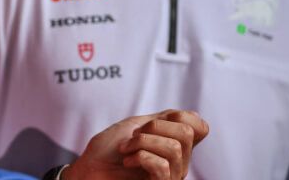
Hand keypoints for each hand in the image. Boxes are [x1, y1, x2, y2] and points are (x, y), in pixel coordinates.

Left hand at [62, 110, 208, 179]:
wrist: (87, 170)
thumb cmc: (107, 150)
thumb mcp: (136, 126)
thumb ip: (163, 120)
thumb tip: (192, 115)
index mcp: (175, 146)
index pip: (200, 127)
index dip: (179, 116)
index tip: (151, 123)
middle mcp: (178, 163)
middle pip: (187, 133)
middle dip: (154, 127)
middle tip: (134, 136)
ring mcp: (170, 177)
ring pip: (174, 149)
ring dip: (141, 142)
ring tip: (126, 149)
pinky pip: (162, 167)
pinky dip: (140, 156)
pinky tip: (128, 161)